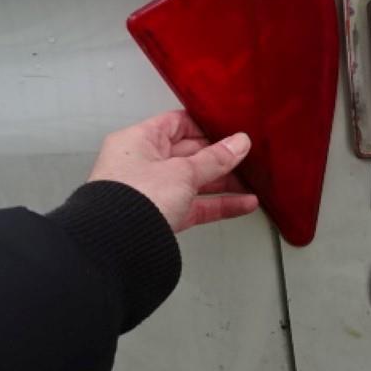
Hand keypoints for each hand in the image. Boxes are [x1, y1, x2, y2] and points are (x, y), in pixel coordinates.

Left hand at [88, 110, 257, 232]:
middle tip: (248, 156)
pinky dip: (219, 204)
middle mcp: (143, 164)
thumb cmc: (137, 198)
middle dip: (220, 157)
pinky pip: (196, 205)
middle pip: (190, 154)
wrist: (117, 246)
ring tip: (254, 183)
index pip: (176, 123)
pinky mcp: (164, 216)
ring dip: (224, 182)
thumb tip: (239, 143)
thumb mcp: (183, 171)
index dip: (204, 125)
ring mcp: (154, 191)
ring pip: (195, 181)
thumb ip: (215, 158)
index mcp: (139, 141)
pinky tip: (244, 204)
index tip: (230, 130)